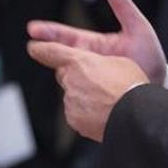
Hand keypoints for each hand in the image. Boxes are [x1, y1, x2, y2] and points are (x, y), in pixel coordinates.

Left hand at [26, 43, 147, 141]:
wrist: (135, 116)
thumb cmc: (131, 87)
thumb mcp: (119, 61)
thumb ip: (99, 62)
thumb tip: (96, 68)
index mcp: (79, 61)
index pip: (51, 52)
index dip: (40, 49)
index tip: (33, 47)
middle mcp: (70, 81)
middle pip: (64, 75)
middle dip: (75, 77)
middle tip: (98, 82)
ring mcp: (70, 102)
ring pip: (72, 95)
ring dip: (84, 96)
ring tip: (108, 100)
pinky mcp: (74, 120)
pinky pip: (77, 113)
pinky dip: (87, 113)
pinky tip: (104, 113)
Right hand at [28, 0, 166, 83]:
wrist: (161, 87)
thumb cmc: (150, 57)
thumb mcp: (138, 27)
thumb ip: (122, 3)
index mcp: (93, 44)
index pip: (65, 37)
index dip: (48, 32)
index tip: (33, 29)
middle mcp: (87, 62)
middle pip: (59, 56)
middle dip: (45, 50)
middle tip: (33, 47)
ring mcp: (89, 80)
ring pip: (65, 76)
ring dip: (58, 71)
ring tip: (51, 65)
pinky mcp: (93, 97)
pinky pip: (76, 95)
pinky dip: (70, 92)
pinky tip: (68, 92)